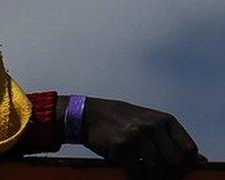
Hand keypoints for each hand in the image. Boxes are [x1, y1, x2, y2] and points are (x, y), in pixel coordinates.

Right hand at [73, 96, 203, 178]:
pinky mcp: (121, 147)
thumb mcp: (150, 122)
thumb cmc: (121, 120)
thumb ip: (172, 139)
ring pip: (157, 169)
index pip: (189, 149)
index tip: (176, 172)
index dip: (186, 166)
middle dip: (170, 175)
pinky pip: (137, 172)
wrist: (88, 115)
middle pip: (176, 161)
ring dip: (153, 178)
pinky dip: (137, 178)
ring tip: (145, 176)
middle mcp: (152, 126)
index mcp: (164, 120)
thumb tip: (201, 161)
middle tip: (161, 177)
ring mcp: (136, 136)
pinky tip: (133, 175)